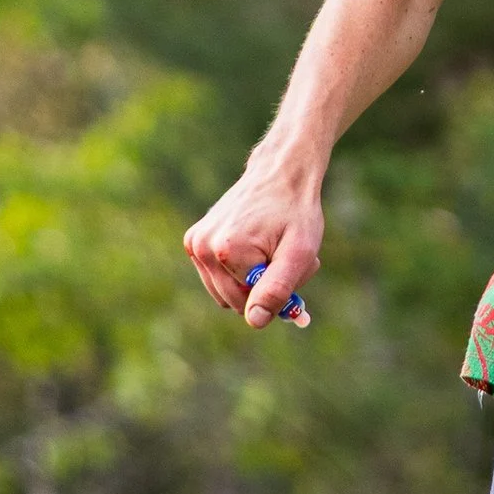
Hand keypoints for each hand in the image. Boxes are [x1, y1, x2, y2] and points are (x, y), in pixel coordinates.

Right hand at [184, 158, 322, 328]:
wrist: (280, 173)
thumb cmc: (295, 212)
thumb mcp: (299, 253)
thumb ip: (277, 289)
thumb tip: (255, 321)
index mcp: (226, 252)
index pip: (250, 304)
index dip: (276, 291)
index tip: (292, 268)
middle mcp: (202, 248)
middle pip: (235, 301)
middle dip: (263, 287)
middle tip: (282, 256)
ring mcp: (195, 244)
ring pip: (226, 292)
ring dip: (252, 280)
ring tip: (270, 249)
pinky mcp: (194, 242)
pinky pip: (219, 277)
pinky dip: (240, 269)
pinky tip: (255, 243)